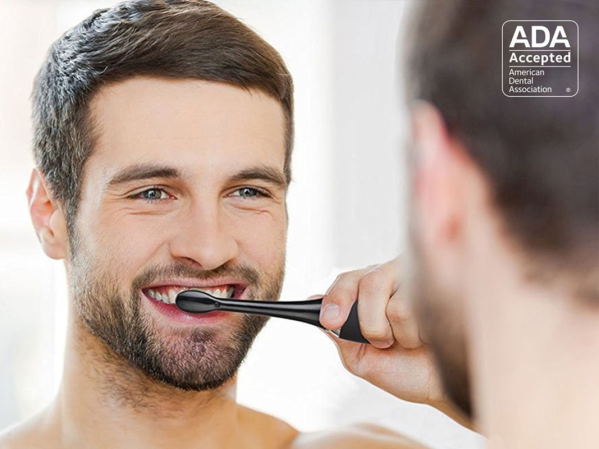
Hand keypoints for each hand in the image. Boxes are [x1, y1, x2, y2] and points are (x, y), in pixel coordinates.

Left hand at [317, 257, 471, 427]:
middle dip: (370, 323)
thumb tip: (318, 305)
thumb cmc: (408, 371)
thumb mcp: (363, 360)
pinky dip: (418, 332)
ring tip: (412, 340)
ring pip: (392, 298)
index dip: (336, 299)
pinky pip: (415, 305)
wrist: (448, 386)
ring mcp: (418, 278)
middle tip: (383, 342)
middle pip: (367, 282)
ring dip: (399, 333)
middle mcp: (391, 278)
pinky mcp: (441, 285)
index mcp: (369, 292)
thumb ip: (341, 335)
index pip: (346, 281)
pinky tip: (429, 335)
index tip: (331, 322)